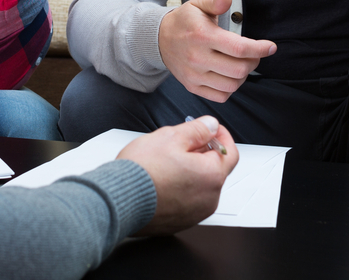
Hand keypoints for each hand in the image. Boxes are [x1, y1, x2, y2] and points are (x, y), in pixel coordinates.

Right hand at [117, 116, 238, 234]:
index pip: (230, 152)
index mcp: (211, 176)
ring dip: (190, 172)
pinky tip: (161, 179)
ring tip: (166, 161)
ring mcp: (195, 214)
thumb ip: (196, 129)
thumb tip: (210, 125)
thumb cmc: (143, 171)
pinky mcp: (179, 222)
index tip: (211, 129)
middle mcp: (209, 199)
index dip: (221, 136)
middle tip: (182, 141)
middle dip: (202, 153)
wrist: (118, 199)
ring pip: (199, 186)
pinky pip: (186, 200)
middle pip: (214, 170)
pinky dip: (179, 188)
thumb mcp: (170, 137)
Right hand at [158, 0, 276, 102]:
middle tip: (253, 54)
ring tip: (241, 64)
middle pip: (239, 70)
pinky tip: (229, 75)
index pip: (239, 48)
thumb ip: (215, 1)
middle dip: (254, 62)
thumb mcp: (198, 4)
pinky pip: (221, 96)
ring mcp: (194, 75)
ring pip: (232, 85)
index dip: (260, 49)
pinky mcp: (192, 86)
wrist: (159, 39)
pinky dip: (231, 88)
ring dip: (243, 75)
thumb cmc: (184, 21)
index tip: (270, 47)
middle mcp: (198, 58)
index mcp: (202, 36)